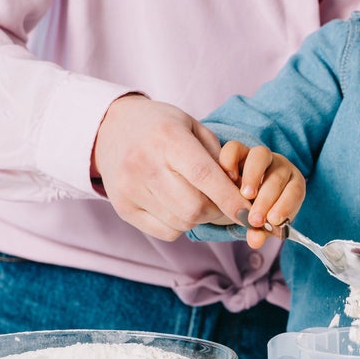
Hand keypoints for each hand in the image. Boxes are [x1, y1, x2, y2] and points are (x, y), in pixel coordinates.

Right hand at [91, 95, 251, 240]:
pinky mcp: (123, 208)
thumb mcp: (192, 126)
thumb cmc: (162, 127)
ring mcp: (130, 188)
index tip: (249, 213)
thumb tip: (240, 192)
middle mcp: (144, 164)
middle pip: (194, 207)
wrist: (110, 129)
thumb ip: (218, 156)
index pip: (204, 175)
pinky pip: (167, 232)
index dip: (230, 198)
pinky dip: (181, 225)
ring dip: (200, 217)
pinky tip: (176, 205)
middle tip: (222, 201)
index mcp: (167, 138)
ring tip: (198, 198)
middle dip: (217, 210)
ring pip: (182, 222)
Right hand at [218, 141, 305, 248]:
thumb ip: (260, 232)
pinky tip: (227, 179)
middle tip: (254, 218)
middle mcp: (279, 166)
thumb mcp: (263, 224)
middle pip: (278, 176)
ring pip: (260, 156)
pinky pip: (234, 148)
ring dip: (252, 176)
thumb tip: (255, 241)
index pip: (295, 191)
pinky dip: (230, 161)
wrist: (244, 195)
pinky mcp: (238, 150)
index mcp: (293, 184)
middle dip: (266, 199)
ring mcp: (259, 156)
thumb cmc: (260, 211)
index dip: (286, 205)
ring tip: (244, 196)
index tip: (273, 221)